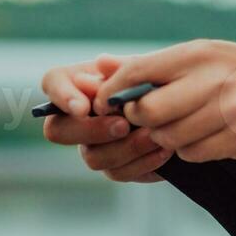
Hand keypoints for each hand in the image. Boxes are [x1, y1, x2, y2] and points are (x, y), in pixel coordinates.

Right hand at [39, 57, 171, 182]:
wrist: (183, 107)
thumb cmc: (158, 80)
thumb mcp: (147, 70)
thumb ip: (124, 68)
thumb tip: (102, 62)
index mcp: (79, 82)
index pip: (52, 82)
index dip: (62, 96)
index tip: (83, 107)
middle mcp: (77, 117)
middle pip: (58, 130)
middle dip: (91, 129)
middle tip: (123, 125)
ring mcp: (93, 145)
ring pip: (92, 157)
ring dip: (125, 147)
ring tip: (153, 135)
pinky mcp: (115, 166)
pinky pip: (119, 172)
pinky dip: (142, 162)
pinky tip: (163, 150)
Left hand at [95, 40, 235, 163]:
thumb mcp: (203, 56)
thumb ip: (150, 64)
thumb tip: (99, 65)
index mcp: (198, 54)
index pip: (136, 73)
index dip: (114, 93)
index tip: (110, 103)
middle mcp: (211, 80)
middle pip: (147, 112)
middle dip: (140, 121)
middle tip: (148, 119)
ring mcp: (226, 113)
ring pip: (167, 137)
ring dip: (167, 138)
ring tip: (184, 125)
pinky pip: (192, 154)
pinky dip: (191, 151)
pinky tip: (206, 136)